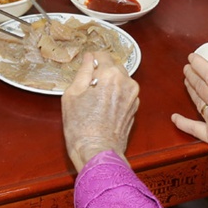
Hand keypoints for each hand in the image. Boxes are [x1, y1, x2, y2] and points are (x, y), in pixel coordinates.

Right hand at [62, 52, 138, 169]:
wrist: (97, 152)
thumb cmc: (81, 126)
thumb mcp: (72, 94)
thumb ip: (83, 71)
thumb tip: (88, 58)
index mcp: (111, 74)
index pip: (102, 55)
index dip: (91, 60)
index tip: (84, 67)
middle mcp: (127, 81)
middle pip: (113, 66)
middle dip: (101, 71)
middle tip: (88, 86)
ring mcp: (134, 95)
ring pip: (120, 79)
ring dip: (109, 83)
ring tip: (95, 99)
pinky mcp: (135, 107)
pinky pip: (124, 92)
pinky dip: (116, 94)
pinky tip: (104, 107)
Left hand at [172, 54, 207, 185]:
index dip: (201, 65)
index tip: (193, 57)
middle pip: (202, 87)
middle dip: (193, 75)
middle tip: (187, 68)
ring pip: (198, 103)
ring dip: (190, 91)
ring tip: (185, 82)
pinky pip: (194, 129)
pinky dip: (183, 123)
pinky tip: (175, 118)